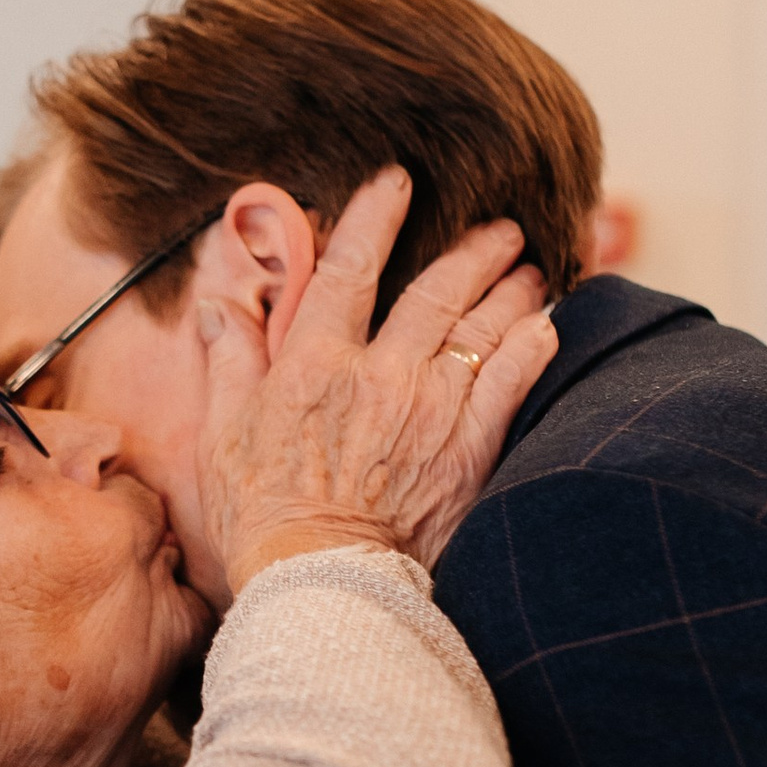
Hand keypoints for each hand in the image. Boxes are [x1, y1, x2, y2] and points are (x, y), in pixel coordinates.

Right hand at [195, 165, 557, 588]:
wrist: (319, 586)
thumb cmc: (263, 517)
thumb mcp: (223, 434)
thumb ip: (229, 360)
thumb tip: (220, 303)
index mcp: (315, 364)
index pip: (348, 269)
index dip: (374, 216)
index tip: (399, 180)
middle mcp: (381, 375)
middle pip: (437, 290)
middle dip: (474, 249)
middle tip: (501, 228)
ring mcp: (432, 411)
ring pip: (484, 328)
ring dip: (512, 289)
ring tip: (532, 268)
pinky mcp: (469, 451)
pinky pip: (514, 382)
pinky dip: (534, 347)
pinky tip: (547, 327)